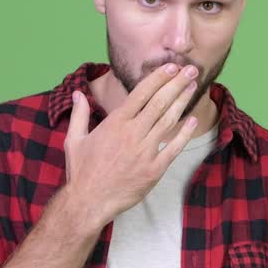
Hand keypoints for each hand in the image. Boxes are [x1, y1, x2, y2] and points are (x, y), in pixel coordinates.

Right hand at [63, 63, 199, 230]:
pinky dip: (185, 133)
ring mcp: (145, 151)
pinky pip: (174, 147)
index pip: (141, 93)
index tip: (171, 66)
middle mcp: (132, 134)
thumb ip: (80, 115)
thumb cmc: (82, 171)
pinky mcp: (155, 169)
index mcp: (115, 123)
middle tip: (192, 70)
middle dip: (177, 83)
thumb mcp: (74, 140)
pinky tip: (193, 121)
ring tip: (194, 87)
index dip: (158, 78)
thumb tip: (78, 93)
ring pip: (169, 121)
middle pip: (160, 102)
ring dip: (182, 101)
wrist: (89, 201)